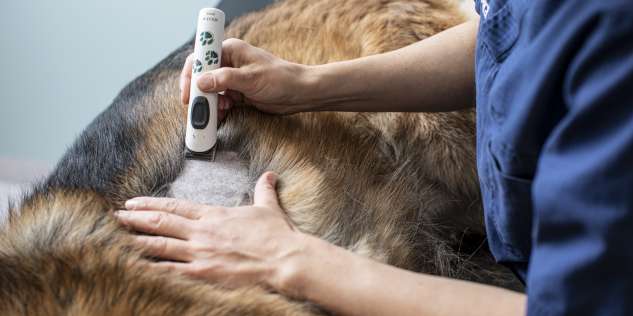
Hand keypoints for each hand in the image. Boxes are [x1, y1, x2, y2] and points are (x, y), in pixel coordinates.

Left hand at [114, 172, 305, 289]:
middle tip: (115, 216)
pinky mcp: (203, 274)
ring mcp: (200, 254)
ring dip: (136, 241)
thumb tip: (269, 176)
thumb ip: (263, 191)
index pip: (175, 206)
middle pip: (160, 223)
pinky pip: (170, 271)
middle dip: (134, 219)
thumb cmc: (276, 236)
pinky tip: (133, 268)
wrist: (284, 260)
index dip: (151, 203)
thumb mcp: (268, 209)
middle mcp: (202, 232)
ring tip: (115, 238)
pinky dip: (151, 269)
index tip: (133, 202)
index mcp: (214, 215)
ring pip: (159, 245)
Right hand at [180, 38, 315, 114]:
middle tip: (197, 109)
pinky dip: (218, 109)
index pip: (201, 58)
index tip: (188, 93)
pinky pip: (220, 101)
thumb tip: (201, 82)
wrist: (299, 94)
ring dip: (209, 104)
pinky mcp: (237, 93)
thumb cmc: (280, 79)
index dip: (190, 75)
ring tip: (216, 113)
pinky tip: (222, 115)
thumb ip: (225, 79)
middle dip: (198, 94)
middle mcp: (228, 63)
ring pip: (210, 91)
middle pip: (202, 77)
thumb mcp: (251, 78)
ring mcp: (232, 79)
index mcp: (230, 50)